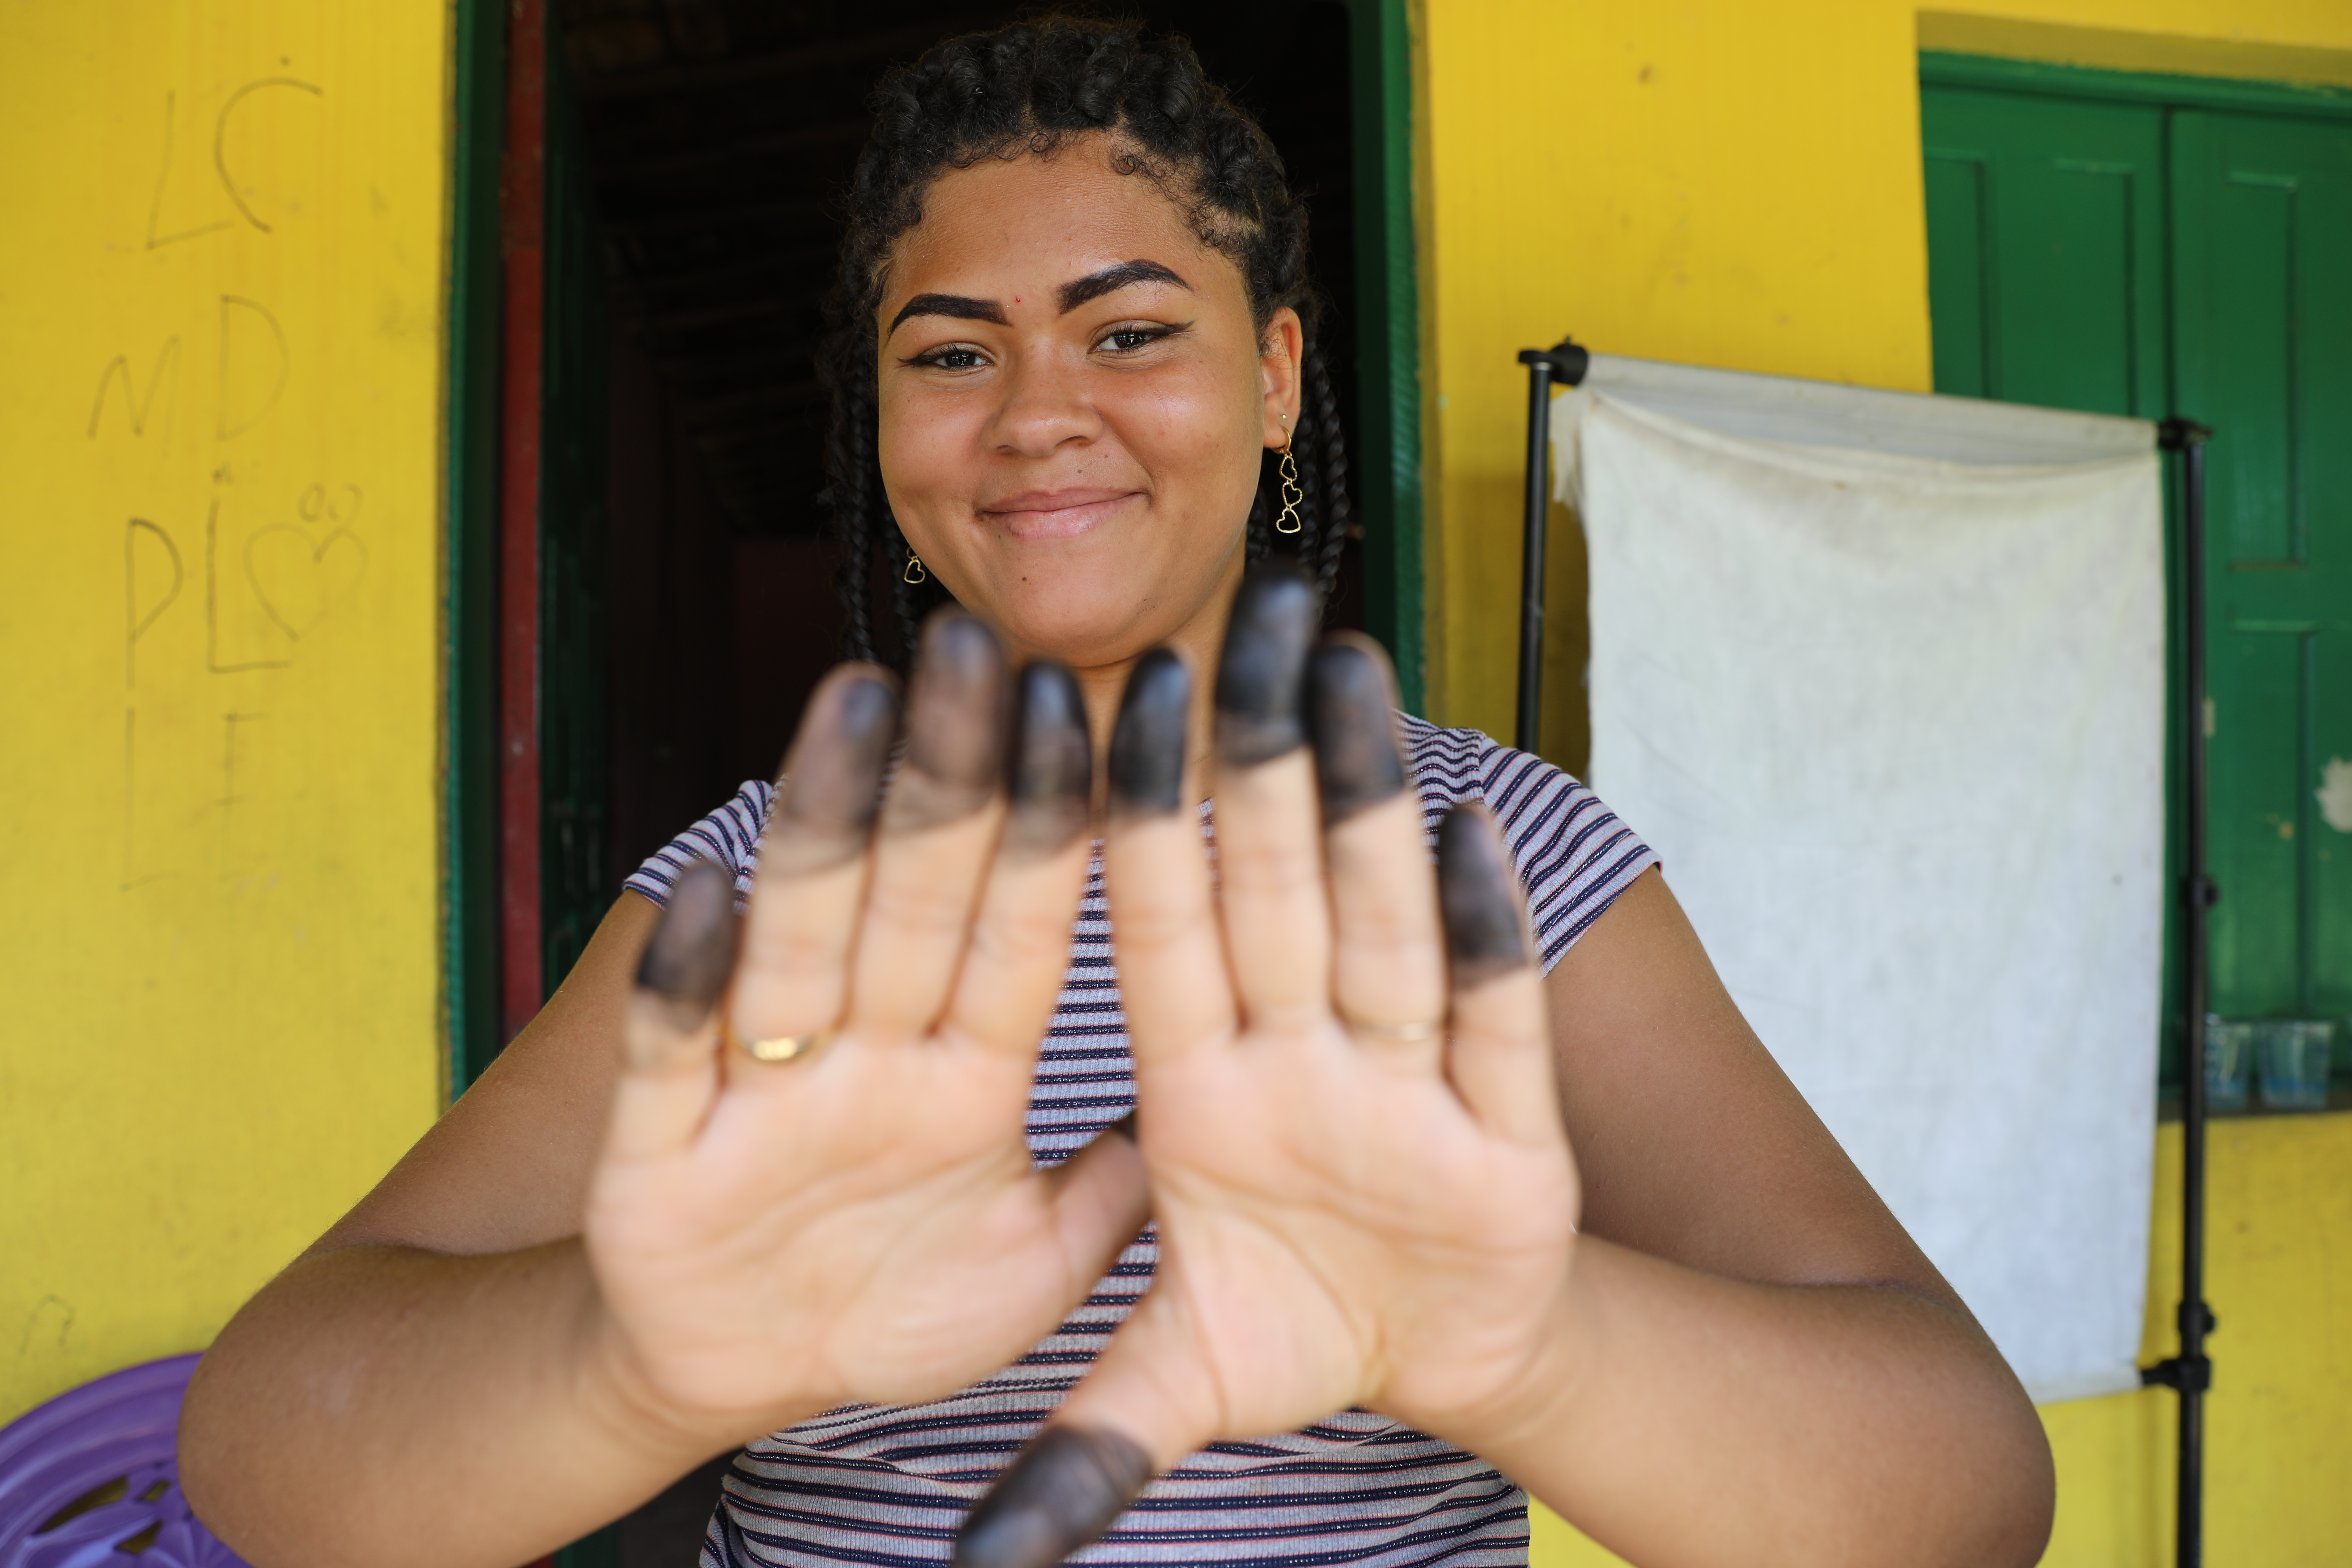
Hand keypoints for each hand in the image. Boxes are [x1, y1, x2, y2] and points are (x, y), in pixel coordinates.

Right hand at [584, 614, 1148, 1445]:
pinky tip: (710, 887)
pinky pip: (675, 1052)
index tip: (1082, 697)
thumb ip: (1119, 1198)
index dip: (1048, 815)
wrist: (741, 1384)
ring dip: (828, 826)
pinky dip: (686, 978)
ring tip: (857, 701)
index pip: (1017, 921)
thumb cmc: (898, 1312)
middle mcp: (869, 1057)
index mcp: (966, 1075)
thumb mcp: (1038, 1270)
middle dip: (945, 770)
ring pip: (803, 937)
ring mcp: (763, 1095)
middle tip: (974, 639)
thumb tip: (1214, 1099)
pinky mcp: (659, 1151)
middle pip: (914, 894)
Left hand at [954, 570, 1580, 1567]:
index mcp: (1204, 1094)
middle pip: (1269, 891)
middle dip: (1251, 758)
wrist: (1438, 1363)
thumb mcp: (1176, 1389)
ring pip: (1377, 920)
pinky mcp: (1506, 1127)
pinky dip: (1480, 932)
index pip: (1154, 932)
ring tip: (1342, 668)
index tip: (1098, 698)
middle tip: (1228, 613)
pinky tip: (1464, 830)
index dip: (1127, 818)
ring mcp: (1403, 1084)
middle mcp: (1298, 1064)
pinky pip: (1490, 1011)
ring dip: (1363, 800)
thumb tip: (968, 1565)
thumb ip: (1081, 1444)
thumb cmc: (1298, 1337)